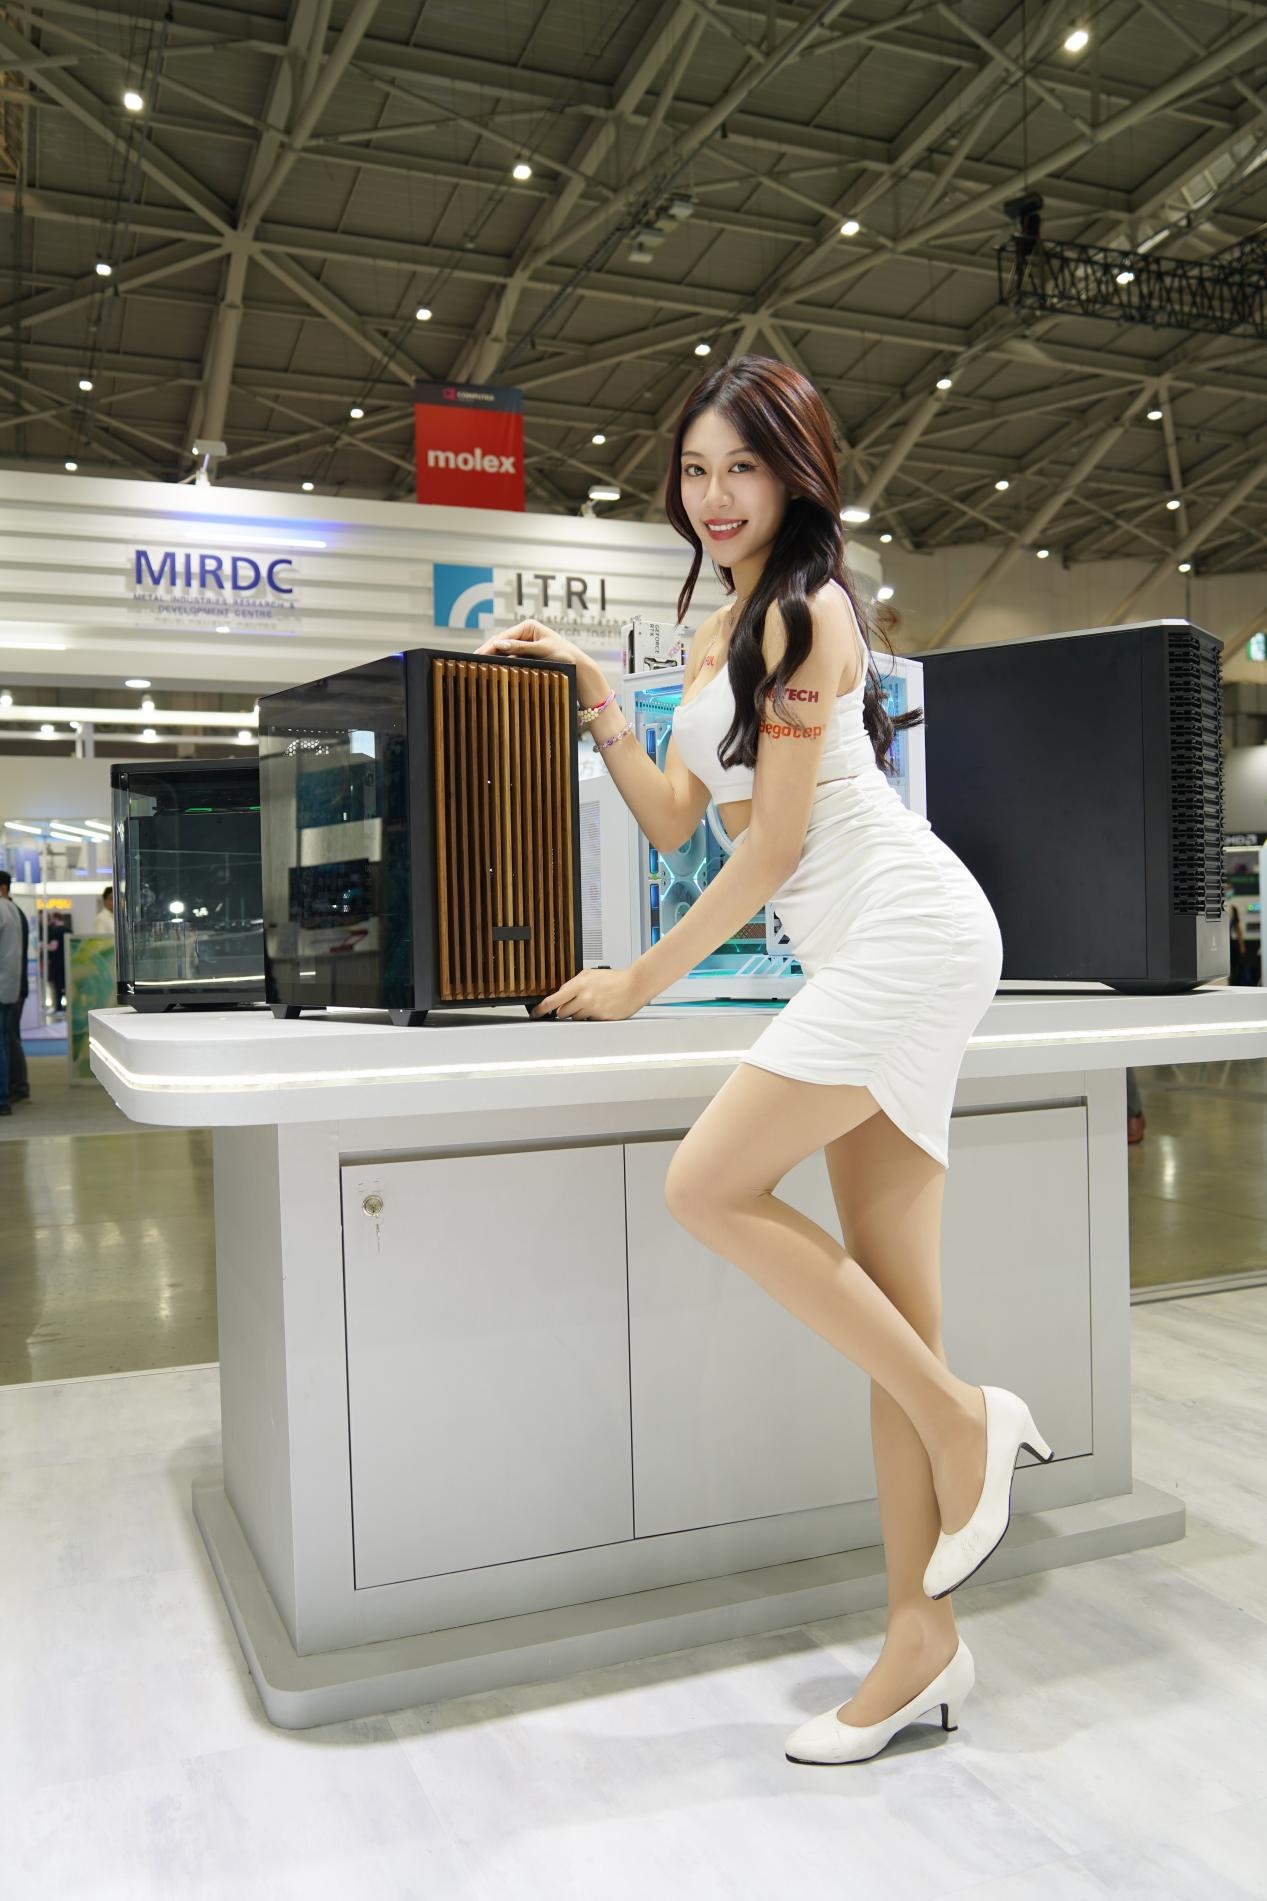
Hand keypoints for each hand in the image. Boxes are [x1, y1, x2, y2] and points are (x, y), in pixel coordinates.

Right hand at [474, 619, 600, 693]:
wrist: (577, 667)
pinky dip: (502, 662)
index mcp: (528, 626)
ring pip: (504, 651)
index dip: (490, 645)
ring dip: (493, 657)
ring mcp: (525, 644)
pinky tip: (493, 668)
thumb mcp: (542, 649)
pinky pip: (511, 658)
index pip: (504, 636)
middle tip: (473, 660)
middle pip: (501, 642)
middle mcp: (525, 633)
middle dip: (487, 651)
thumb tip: (499, 644)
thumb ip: (521, 647)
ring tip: (479, 665)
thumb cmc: (564, 654)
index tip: (479, 654)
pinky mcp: (526, 654)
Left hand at [532, 966, 647, 1021]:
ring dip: (577, 1013)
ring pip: (575, 1018)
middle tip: (573, 1004)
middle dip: (563, 1010)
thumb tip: (561, 993)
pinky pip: (588, 1022)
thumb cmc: (615, 979)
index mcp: (579, 985)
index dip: (542, 1009)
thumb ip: (573, 984)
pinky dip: (590, 1017)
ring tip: (590, 1003)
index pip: (553, 1000)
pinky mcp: (601, 1019)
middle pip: (562, 1012)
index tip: (535, 1013)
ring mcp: (593, 1010)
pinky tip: (599, 1007)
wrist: (635, 985)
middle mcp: (584, 999)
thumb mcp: (590, 974)